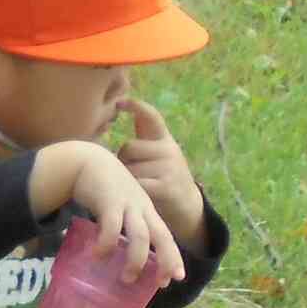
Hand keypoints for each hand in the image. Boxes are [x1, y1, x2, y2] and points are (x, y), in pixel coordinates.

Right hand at [68, 144, 185, 286]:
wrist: (88, 161)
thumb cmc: (103, 188)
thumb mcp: (120, 206)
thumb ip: (122, 225)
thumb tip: (115, 254)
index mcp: (146, 211)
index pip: (165, 236)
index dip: (173, 257)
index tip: (175, 278)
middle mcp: (142, 208)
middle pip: (162, 236)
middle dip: (167, 260)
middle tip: (163, 283)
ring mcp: (127, 204)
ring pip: (140, 235)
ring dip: (137, 260)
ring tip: (127, 278)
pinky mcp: (109, 201)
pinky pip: (111, 227)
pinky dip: (107, 244)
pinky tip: (98, 256)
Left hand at [114, 99, 207, 250]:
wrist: (186, 205)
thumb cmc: (162, 177)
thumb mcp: (157, 155)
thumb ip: (142, 138)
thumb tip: (121, 107)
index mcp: (164, 140)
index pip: (151, 117)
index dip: (136, 107)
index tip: (120, 101)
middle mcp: (169, 149)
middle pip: (128, 147)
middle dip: (122, 160)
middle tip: (128, 173)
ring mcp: (169, 167)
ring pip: (130, 169)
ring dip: (125, 179)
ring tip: (135, 186)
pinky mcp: (166, 186)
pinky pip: (137, 185)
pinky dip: (132, 191)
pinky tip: (136, 195)